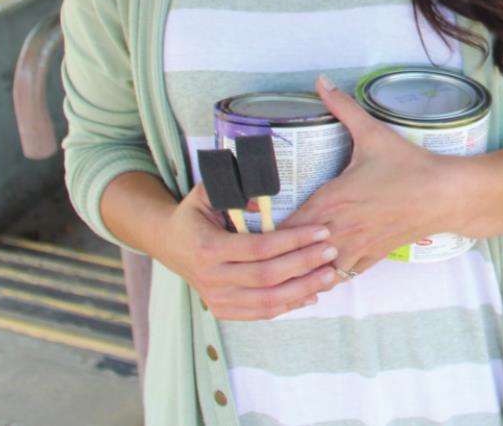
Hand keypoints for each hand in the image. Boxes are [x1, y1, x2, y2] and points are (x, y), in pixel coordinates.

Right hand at [155, 183, 339, 320]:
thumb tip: (262, 202)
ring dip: (302, 289)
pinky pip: (260, 313)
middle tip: (331, 251)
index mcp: (208, 248)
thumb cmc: (195, 215)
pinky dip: (288, 306)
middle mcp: (211, 278)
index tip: (321, 230)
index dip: (293, 240)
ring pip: (266, 301)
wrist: (170, 244)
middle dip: (304, 263)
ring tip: (329, 275)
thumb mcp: (207, 193)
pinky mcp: (222, 310)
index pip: (260, 248)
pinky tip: (311, 294)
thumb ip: (233, 189)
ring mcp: (216, 298)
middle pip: (267, 277)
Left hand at [279, 76, 458, 277]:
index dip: (268, 229)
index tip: (253, 225)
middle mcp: (340, 227)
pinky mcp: (373, 256)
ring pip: (317, 269)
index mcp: (333, 199)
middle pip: (297, 251)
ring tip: (286, 261)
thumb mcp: (373, 133)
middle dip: (279, 250)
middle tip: (260, 246)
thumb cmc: (409, 166)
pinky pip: (342, 275)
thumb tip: (321, 81)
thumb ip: (343, 107)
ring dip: (303, 265)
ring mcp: (357, 246)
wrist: (446, 195)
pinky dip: (328, 274)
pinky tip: (318, 270)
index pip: (287, 225)